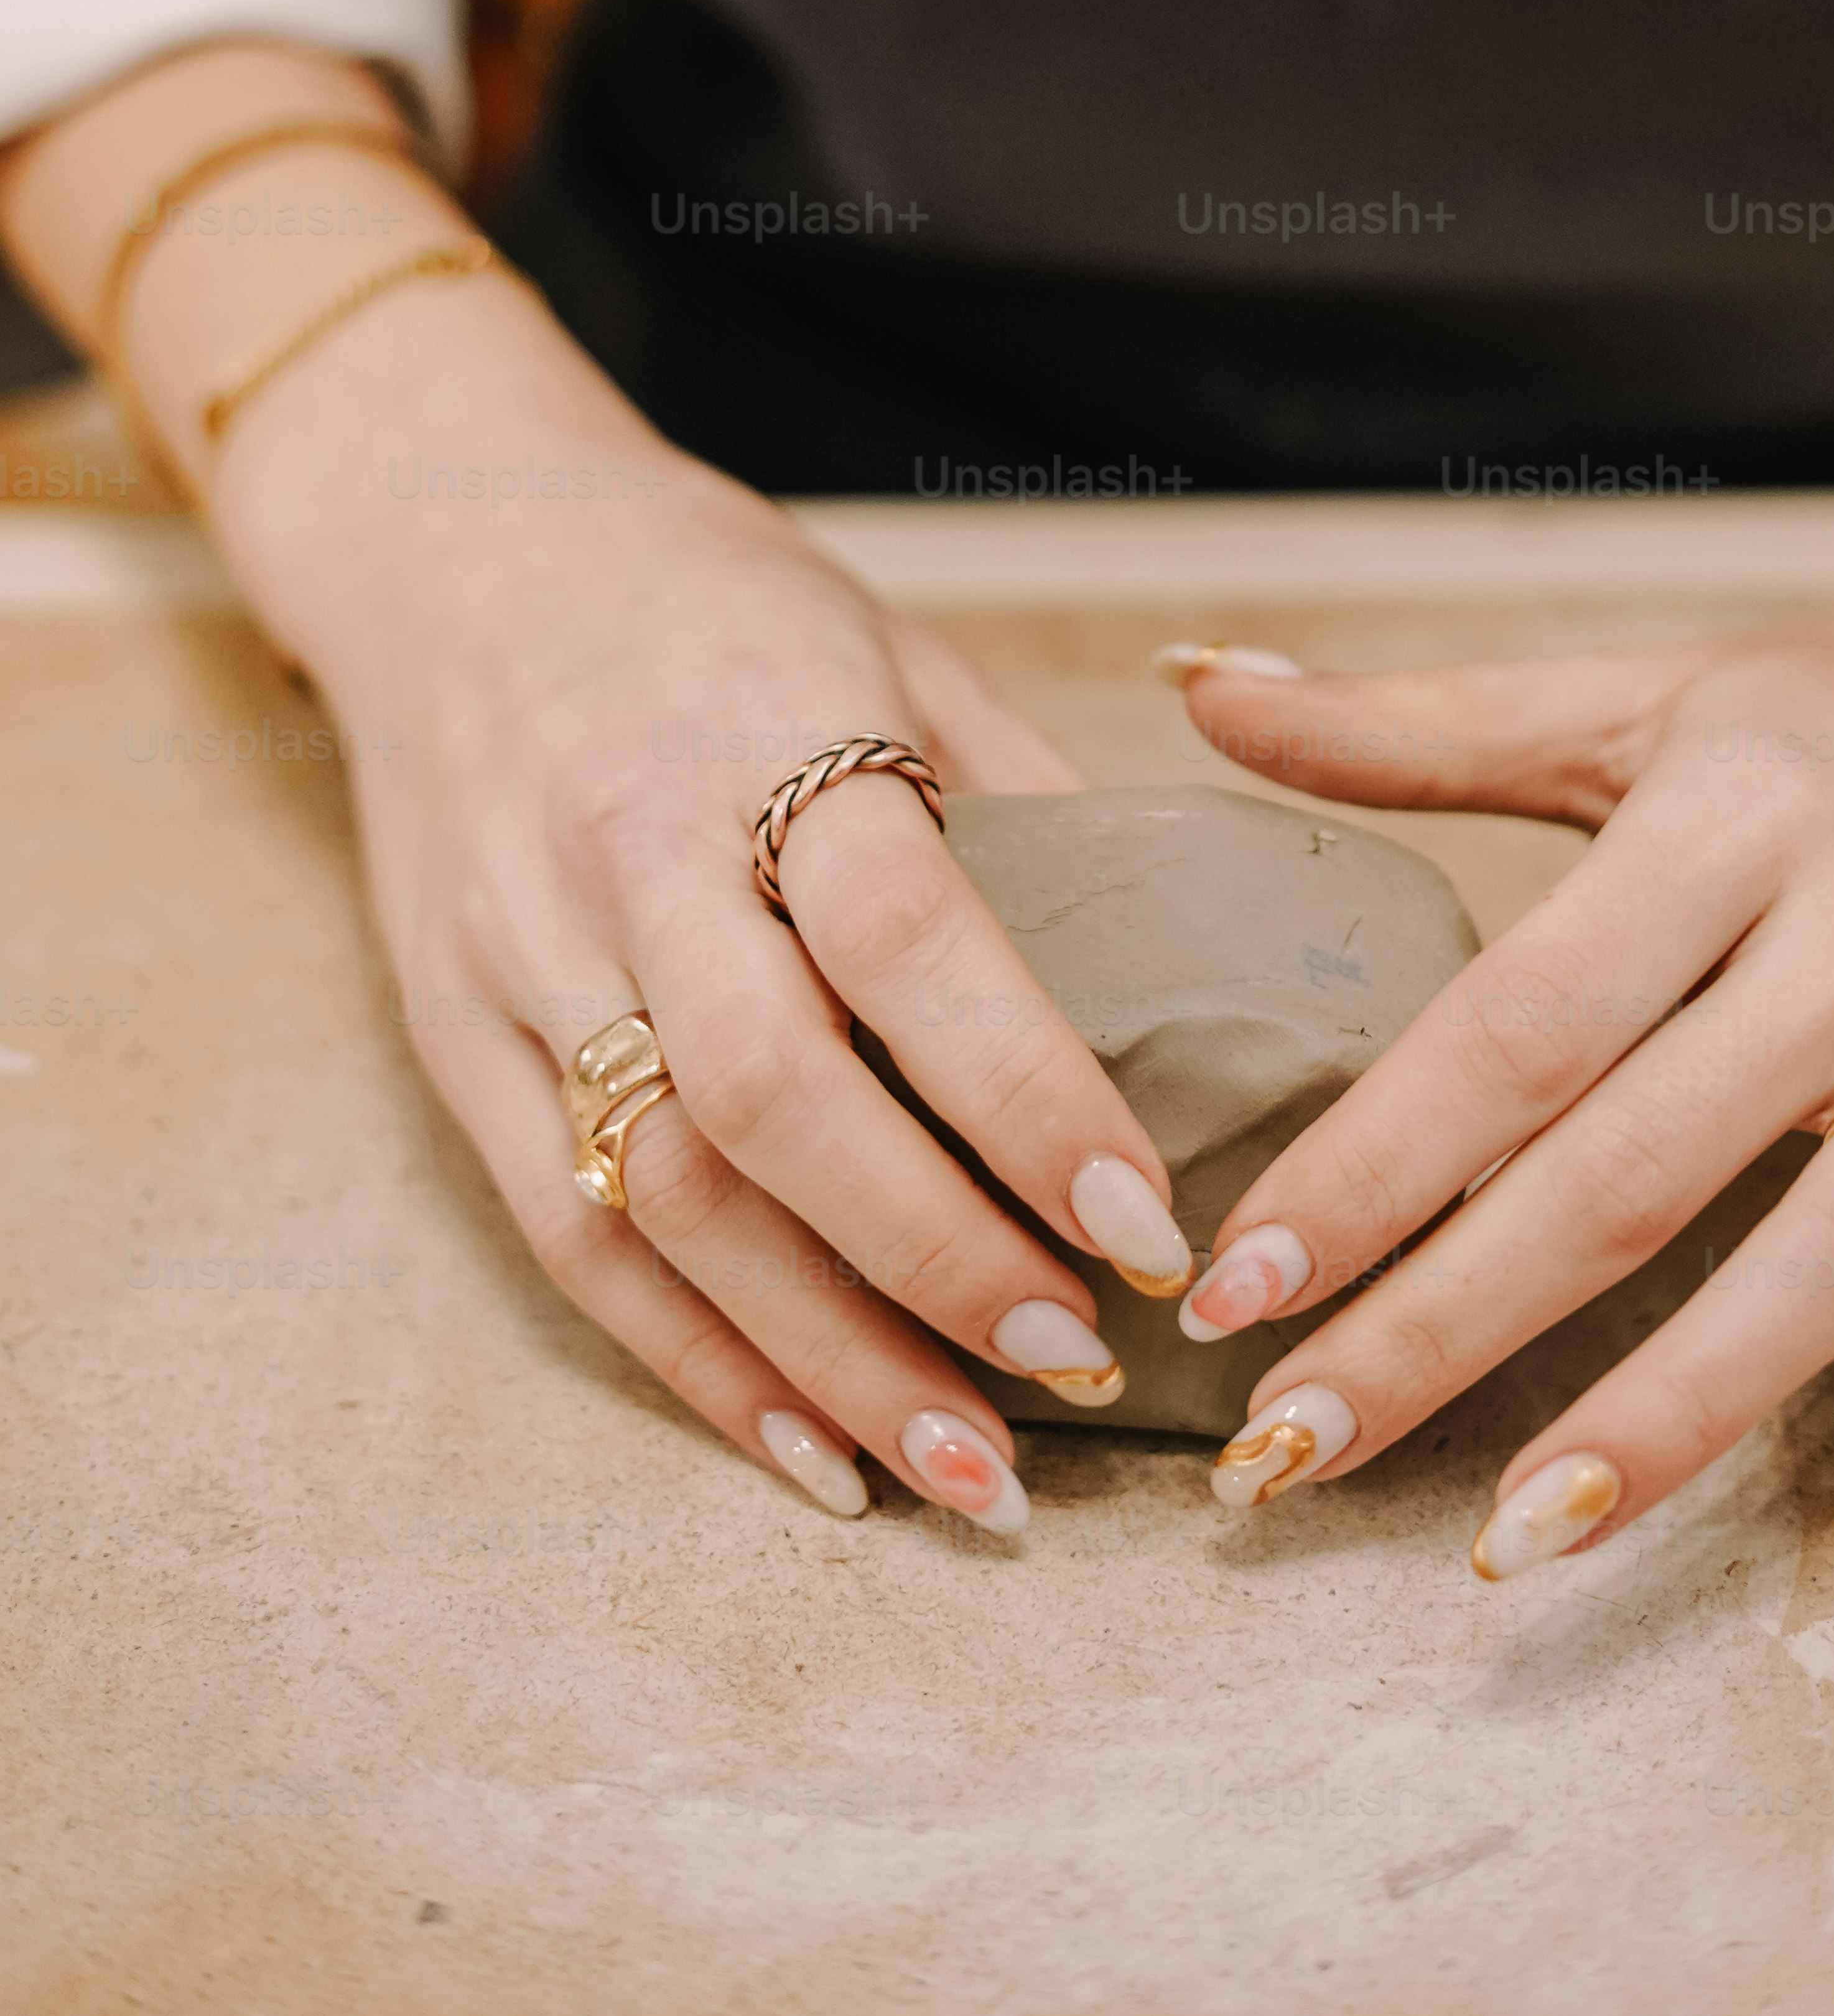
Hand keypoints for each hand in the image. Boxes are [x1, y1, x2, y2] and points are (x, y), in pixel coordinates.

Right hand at [211, 275, 1194, 1535]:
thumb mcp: (891, 644)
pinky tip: (815, 1453)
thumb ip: (1024, 798)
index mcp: (768, 731)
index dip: (1024, 1090)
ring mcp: (522, 952)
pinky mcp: (451, 1034)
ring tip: (977, 1471)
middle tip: (1081, 1358)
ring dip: (828, 1357)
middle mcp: (630, 851)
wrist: (451, 543)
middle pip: (771, 1098)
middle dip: (935, 1258)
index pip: (899, 935)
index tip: (1146, 1220)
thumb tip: (1200, 968)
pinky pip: (569, 1234)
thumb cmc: (714, 599)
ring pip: (666, 1199)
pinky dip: (696, 1364)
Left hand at [1166, 455, 1833, 1631]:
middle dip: (1445, 1326)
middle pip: (1634, 1170)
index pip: (1519, 1022)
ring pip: (1830, 1262)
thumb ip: (1413, 719)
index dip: (1369, 1162)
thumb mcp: (1640, 693)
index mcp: (1735, 811)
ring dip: (1677, 1418)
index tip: (1233, 1282)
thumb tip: (1197, 686)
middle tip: (1287, 1450)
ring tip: (1518, 1538)